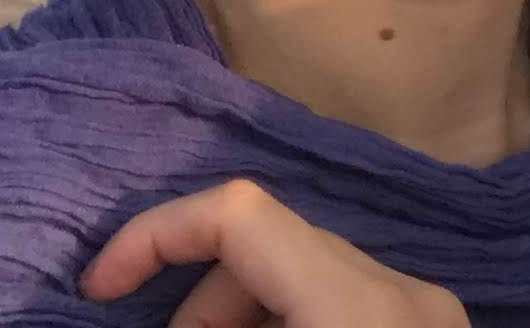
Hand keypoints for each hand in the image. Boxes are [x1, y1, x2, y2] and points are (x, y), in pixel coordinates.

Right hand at [79, 180, 467, 327]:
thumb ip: (200, 325)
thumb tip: (136, 304)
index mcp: (359, 305)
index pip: (240, 213)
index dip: (152, 236)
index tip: (98, 289)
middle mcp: (405, 289)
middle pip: (272, 245)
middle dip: (198, 297)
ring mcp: (431, 311)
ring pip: (308, 274)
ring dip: (240, 312)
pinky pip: (342, 304)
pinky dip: (288, 322)